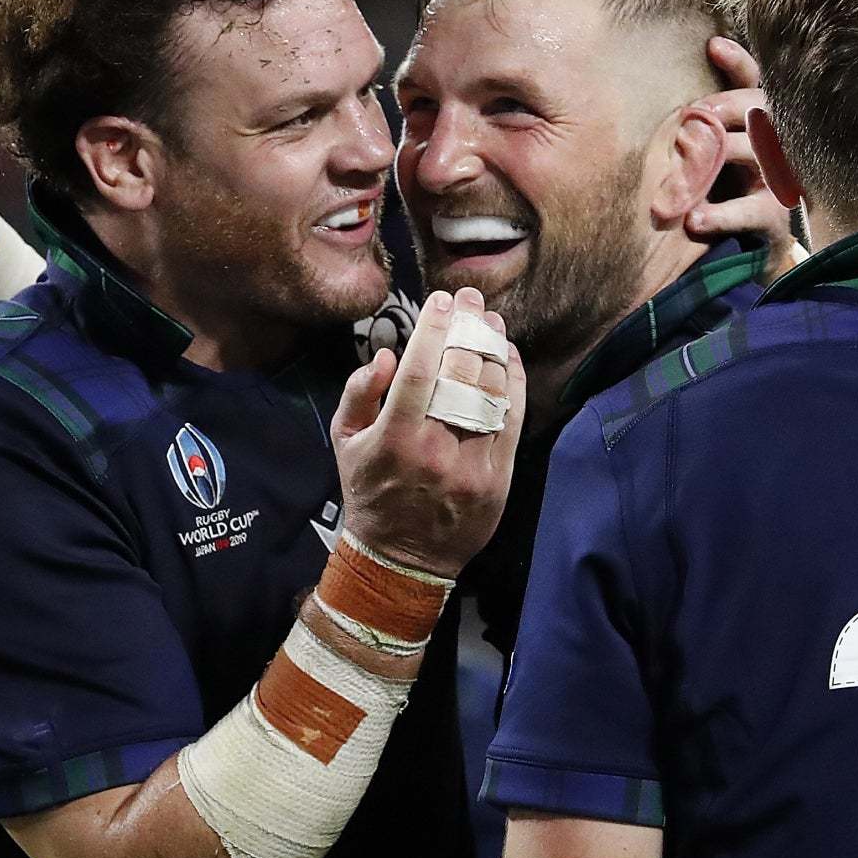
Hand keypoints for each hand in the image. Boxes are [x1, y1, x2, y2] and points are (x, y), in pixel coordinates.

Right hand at [332, 288, 523, 578]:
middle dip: (468, 328)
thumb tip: (385, 356)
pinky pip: (512, 420)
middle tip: (470, 300)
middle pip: (462, 374)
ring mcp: (473, 464)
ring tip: (491, 322)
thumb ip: (358, 394)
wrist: (402, 558)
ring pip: (491, 394)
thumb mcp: (344, 443)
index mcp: (396, 438)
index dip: (434, 328)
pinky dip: (513, 384)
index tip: (441, 300)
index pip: (421, 370)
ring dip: (494, 350)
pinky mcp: (498, 477)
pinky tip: (508, 358)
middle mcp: (437, 449)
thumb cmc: (370, 492)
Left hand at [686, 36, 804, 281]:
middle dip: (729, 106)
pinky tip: (695, 218)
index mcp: (758, 129)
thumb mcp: (710, 156)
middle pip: (762, 111)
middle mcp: (776, 150)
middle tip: (695, 114)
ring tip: (685, 162)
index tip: (713, 46)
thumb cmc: (722, 197)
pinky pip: (754, 212)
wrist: (747, 258)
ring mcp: (780, 185)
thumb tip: (671, 88)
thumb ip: (699, 126)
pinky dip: (723, 214)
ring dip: (720, 155)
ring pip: (760, 153)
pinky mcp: (776, 224)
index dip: (739, 64)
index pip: (756, 85)